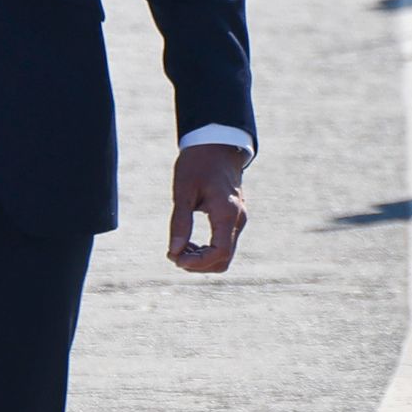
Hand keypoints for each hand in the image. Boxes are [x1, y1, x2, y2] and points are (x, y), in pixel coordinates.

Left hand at [169, 142, 249, 273]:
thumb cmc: (197, 164)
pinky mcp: (234, 220)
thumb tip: (174, 251)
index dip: (197, 263)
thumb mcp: (183, 191)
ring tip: (178, 248)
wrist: (217, 146)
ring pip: (224, 256)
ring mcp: (239, 220)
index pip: (219, 252)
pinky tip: (188, 243)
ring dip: (201, 260)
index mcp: (227, 212)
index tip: (173, 257)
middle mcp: (238, 220)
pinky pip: (224, 245)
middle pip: (223, 260)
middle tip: (172, 254)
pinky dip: (207, 251)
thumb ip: (180, 221)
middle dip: (197, 264)